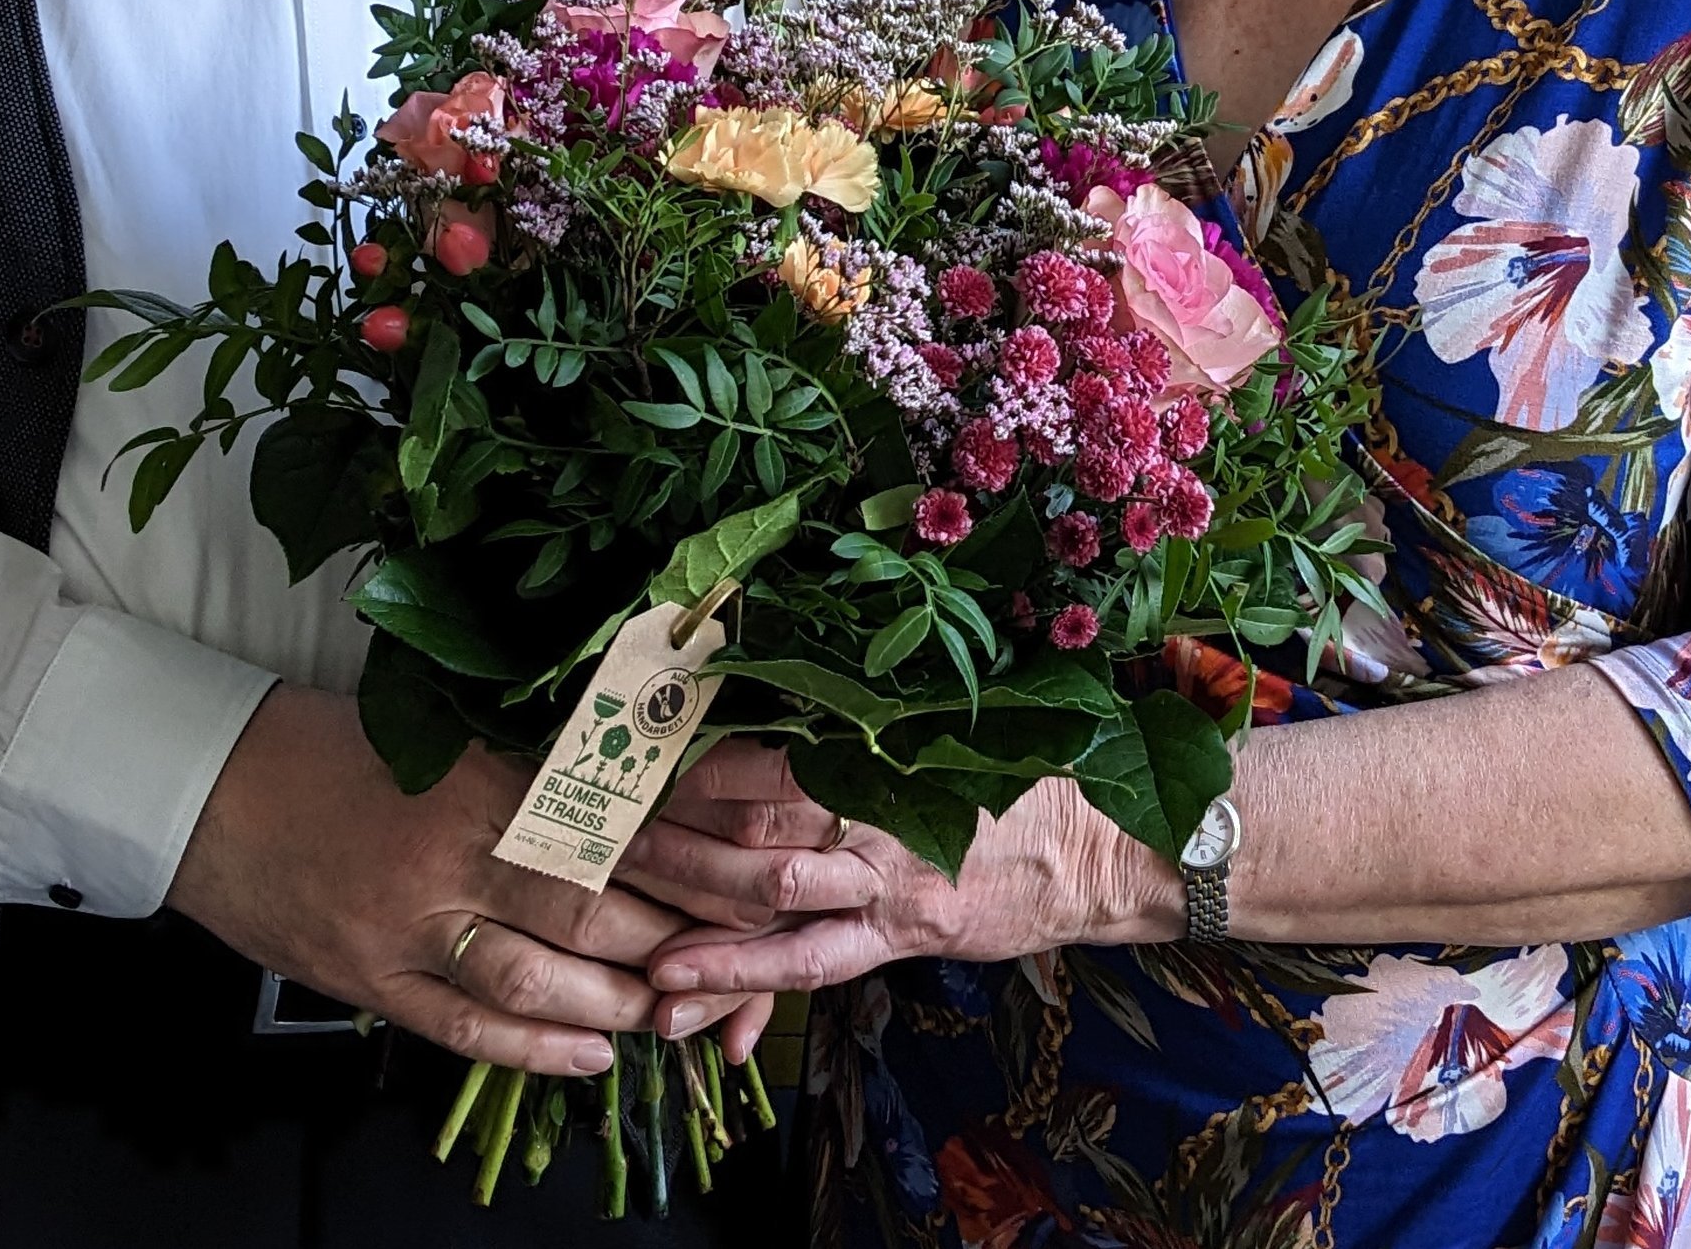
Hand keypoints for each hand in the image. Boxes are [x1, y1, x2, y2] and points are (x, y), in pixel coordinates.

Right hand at [163, 687, 691, 1075]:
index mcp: (480, 775)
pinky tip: (588, 1054)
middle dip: (673, 938)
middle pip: (589, 905)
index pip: (612, 823)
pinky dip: (534, 1046)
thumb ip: (531, 769)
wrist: (209, 786)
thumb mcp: (443, 736)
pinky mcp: (371, 975)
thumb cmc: (331, 749)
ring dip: (614, 1002)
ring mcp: (408, 921)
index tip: (752, 874)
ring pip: (536, 977)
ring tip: (668, 1011)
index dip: (689, 858)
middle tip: (733, 956)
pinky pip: (466, 1026)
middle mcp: (452, 849)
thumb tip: (639, 795)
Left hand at [634, 748, 1174, 1020]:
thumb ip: (857, 729)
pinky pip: (808, 959)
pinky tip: (682, 986)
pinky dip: (741, 974)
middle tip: (592, 835)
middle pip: (742, 817)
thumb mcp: (936, 731)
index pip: (755, 753)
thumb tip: (765, 703)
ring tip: (613, 905)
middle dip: (662, 828)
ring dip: (683, 896)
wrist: (1098, 845)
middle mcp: (871, 811)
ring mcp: (883, 878)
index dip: (681, 764)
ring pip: (762, 886)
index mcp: (873, 750)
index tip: (623, 764)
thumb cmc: (1011, 778)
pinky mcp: (900, 933)